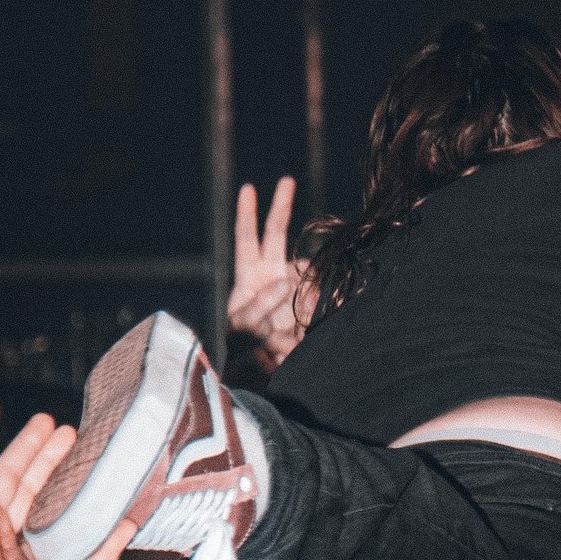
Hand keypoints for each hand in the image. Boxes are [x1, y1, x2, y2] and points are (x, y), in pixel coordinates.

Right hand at [0, 406, 138, 559]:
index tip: (93, 473)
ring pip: (9, 470)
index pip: (52, 519)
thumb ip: (102, 557)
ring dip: (27, 444)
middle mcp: (3, 539)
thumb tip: (129, 527)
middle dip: (53, 461)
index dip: (70, 495)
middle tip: (73, 435)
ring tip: (49, 421)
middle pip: (33, 488)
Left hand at [229, 178, 311, 359]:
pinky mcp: (309, 304)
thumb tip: (285, 281)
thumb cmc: (247, 355)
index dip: (247, 215)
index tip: (249, 189)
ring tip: (279, 337)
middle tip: (286, 179)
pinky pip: (316, 297)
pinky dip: (309, 311)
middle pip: (274, 235)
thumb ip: (260, 308)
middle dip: (280, 207)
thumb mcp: (244, 332)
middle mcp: (269, 276)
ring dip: (295, 296)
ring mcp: (291, 287)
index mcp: (248, 279)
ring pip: (301, 270)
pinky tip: (293, 338)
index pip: (246, 240)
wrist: (266, 380)